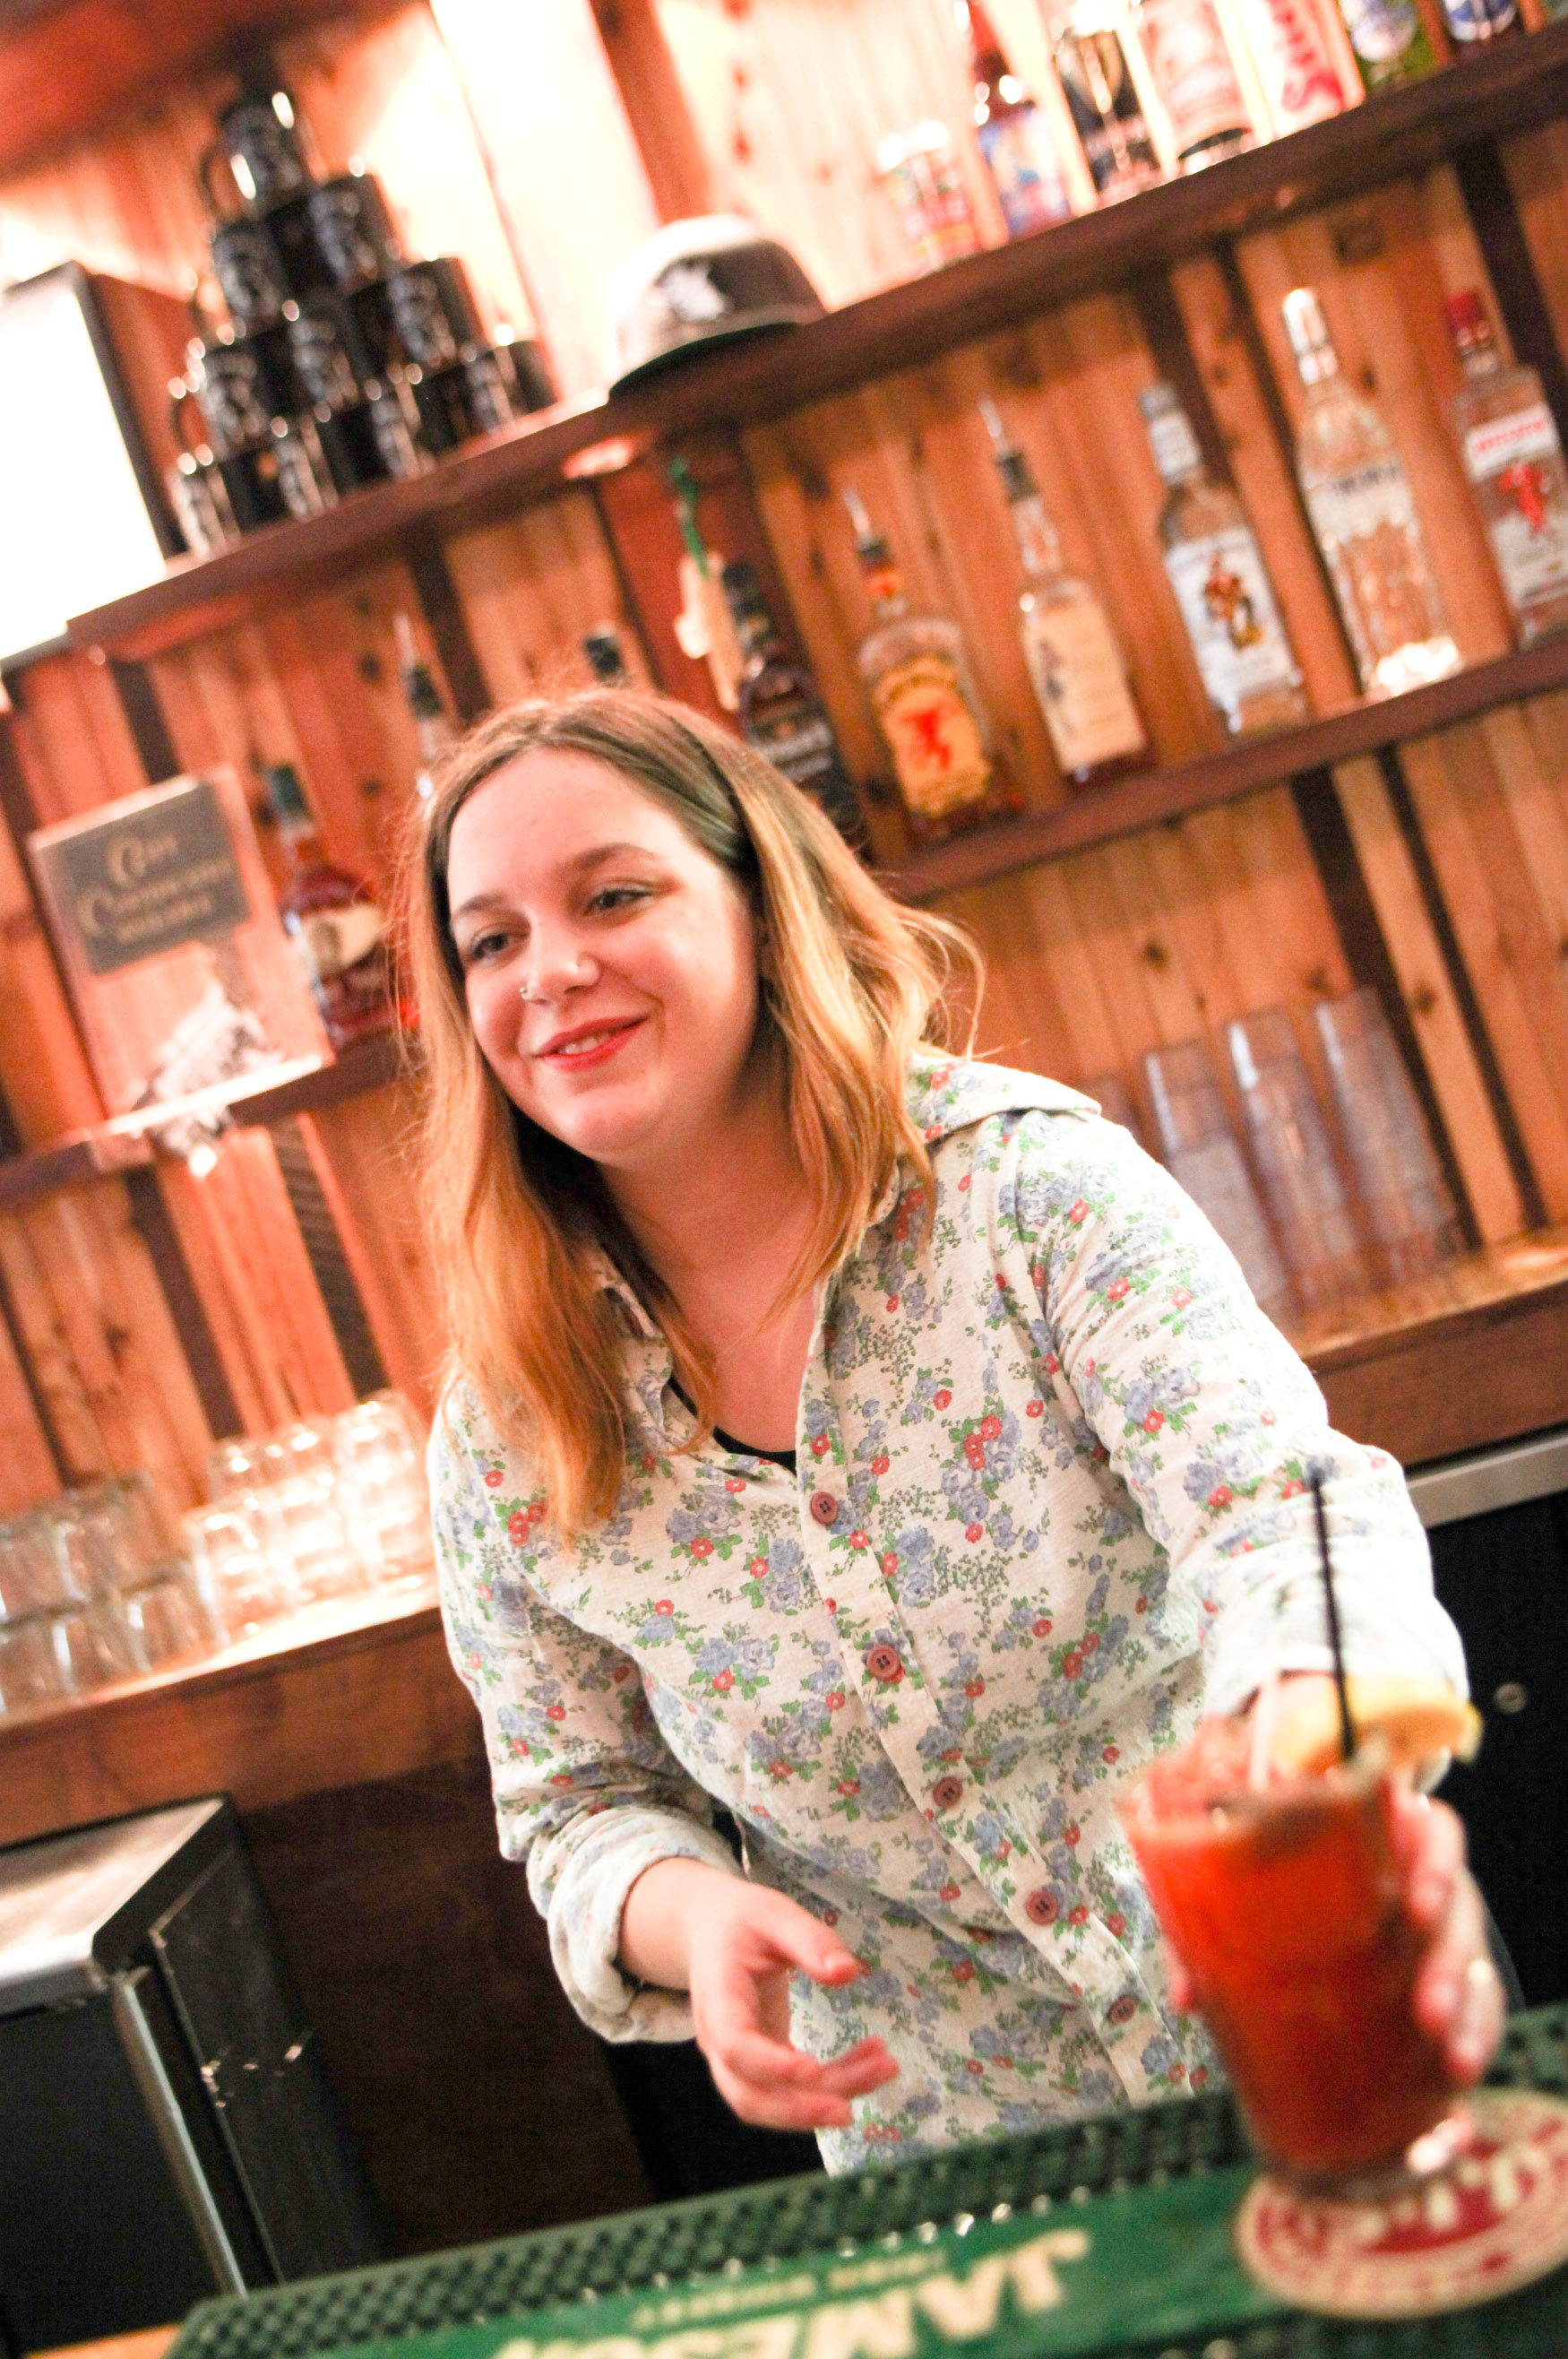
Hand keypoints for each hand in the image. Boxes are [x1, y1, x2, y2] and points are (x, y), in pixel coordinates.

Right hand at [621, 1859, 899, 2130]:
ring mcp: (737, 2059)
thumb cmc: (741, 1921)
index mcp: (718, 1997)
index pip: (735, 2045)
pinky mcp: (762, 2064)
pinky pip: (791, 2090)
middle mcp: (719, 2040)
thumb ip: (809, 1939)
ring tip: (884, 2069)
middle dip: (800, 2109)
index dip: (771, 2066)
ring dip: (825, 2100)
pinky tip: (871, 2060)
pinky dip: (832, 2084)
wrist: (710, 1930)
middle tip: (851, 2109)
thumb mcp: (774, 1914)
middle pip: (748, 2095)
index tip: (814, 2070)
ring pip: (772, 2102)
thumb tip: (848, 1972)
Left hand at [1160, 1676, 1504, 2088]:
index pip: (1427, 1828)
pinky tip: (1458, 2065)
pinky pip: (1484, 2004)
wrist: (1314, 1979)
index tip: (1415, 1904)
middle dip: (1445, 1951)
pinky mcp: (1463, 1988)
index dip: (1433, 1858)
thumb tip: (1186, 1997)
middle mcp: (1422, 1882)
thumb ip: (1206, 1941)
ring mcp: (1447, 1934)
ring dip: (1460, 1996)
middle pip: (1456, 1896)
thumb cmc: (1279, 1918)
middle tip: (1424, 2001)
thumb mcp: (1242, 1917)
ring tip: (1438, 2038)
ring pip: (1470, 1952)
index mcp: (1379, 1844)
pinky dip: (1476, 2033)